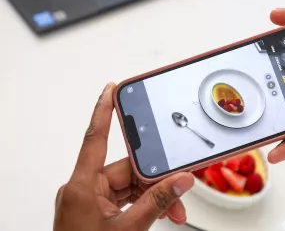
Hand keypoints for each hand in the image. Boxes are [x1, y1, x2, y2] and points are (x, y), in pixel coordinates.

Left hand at [54, 83, 193, 230]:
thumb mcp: (129, 230)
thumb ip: (158, 202)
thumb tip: (182, 181)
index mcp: (82, 186)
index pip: (95, 139)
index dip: (104, 111)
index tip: (111, 89)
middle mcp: (84, 189)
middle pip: (126, 170)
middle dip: (156, 181)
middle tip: (178, 188)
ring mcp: (90, 201)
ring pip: (130, 187)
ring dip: (154, 197)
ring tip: (174, 211)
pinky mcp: (96, 212)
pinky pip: (126, 200)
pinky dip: (144, 206)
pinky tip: (161, 213)